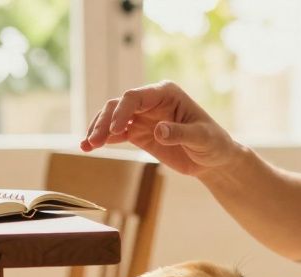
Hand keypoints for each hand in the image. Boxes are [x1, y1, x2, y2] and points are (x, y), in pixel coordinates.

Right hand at [79, 80, 241, 176]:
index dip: (122, 111)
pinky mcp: (139, 133)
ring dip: (98, 130)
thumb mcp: (202, 138)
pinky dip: (103, 140)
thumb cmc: (213, 143)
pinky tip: (89, 148)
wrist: (213, 160)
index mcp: (166, 93)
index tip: (114, 131)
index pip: (135, 96)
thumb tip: (159, 131)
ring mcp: (143, 117)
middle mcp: (151, 101)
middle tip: (95, 141)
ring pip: (113, 118)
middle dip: (105, 122)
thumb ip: (180, 133)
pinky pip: (116, 134)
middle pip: (119, 105)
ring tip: (87, 146)